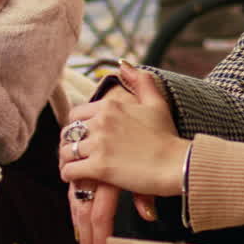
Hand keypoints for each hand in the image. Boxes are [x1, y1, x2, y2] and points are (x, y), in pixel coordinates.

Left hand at [62, 63, 179, 243]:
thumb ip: (140, 80)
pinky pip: (70, 171)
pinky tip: (75, 179)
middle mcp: (101, 122)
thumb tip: (122, 64)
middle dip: (70, 143)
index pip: (77, 114)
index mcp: (111, 105)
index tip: (83, 137)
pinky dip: (69, 175)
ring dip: (68, 160)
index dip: (78, 127)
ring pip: (66, 152)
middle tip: (76, 154)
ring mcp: (99, 144)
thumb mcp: (156, 102)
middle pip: (68, 132)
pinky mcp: (99, 167)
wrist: (176, 164)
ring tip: (75, 167)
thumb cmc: (167, 136)